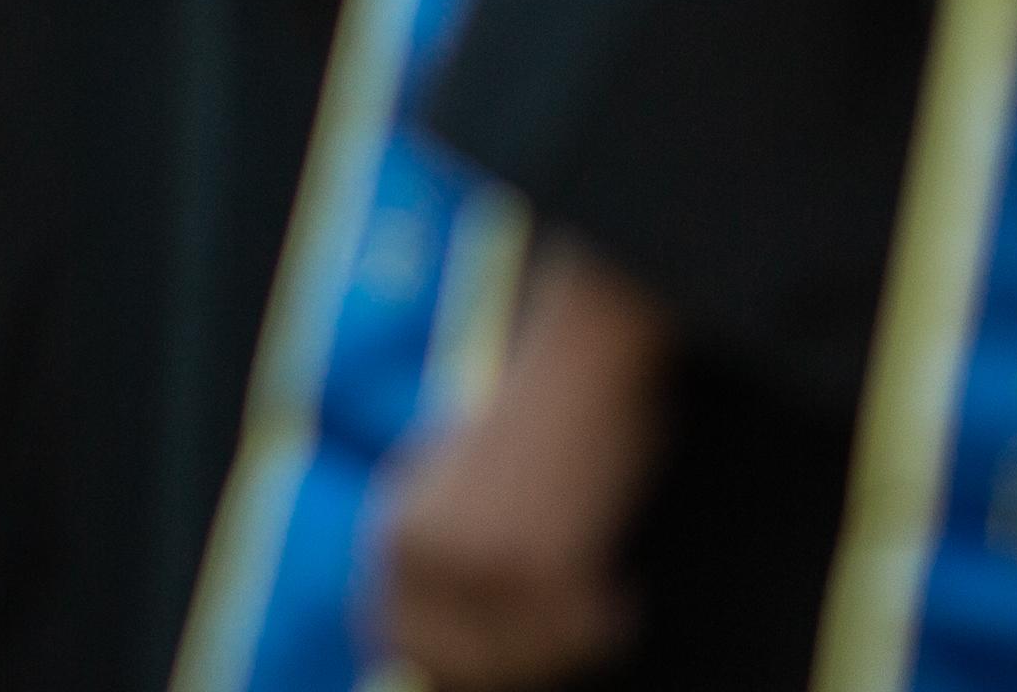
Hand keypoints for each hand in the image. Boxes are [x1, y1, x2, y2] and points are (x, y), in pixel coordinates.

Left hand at [370, 234, 665, 686]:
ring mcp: (475, 564)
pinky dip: (607, 626)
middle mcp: (421, 554)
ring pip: (521, 662)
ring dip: (572, 646)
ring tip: (607, 602)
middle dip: (518, 666)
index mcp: (395, 531)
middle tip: (573, 635)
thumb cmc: (544, 421)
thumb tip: (436, 669)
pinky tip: (621, 592)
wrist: (583, 357)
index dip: (454, 664)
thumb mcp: (468, 492)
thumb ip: (448, 570)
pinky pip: (574, 638)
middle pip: (459, 667)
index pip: (398, 638)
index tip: (500, 665)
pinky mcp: (532, 566)